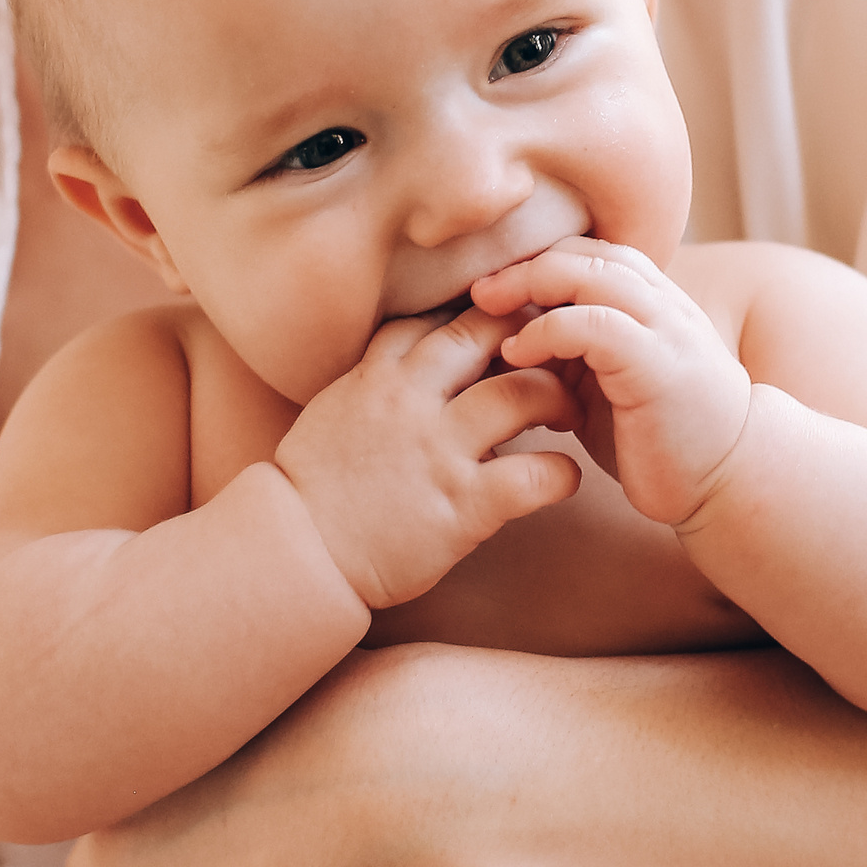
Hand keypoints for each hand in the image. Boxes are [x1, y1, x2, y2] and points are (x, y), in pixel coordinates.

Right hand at [274, 306, 577, 604]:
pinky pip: (532, 477)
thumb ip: (376, 377)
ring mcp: (439, 450)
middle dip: (529, 334)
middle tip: (555, 353)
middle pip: (485, 334)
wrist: (298, 554)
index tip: (508, 324)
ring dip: (556, 395)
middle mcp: (411, 399)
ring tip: (568, 411)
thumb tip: (412, 356)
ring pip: (520, 393)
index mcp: (378, 374)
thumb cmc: (314, 487)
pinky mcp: (461, 504)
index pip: (439, 316)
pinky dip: (561, 473)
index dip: (481, 311)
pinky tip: (565, 477)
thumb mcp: (335, 407)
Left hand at [476, 239, 751, 528]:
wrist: (730, 480)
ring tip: (485, 308)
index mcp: (653, 302)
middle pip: (585, 253)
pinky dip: (548, 330)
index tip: (491, 287)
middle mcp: (663, 304)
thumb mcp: (608, 384)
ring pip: (590, 274)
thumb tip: (505, 343)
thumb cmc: (664, 437)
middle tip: (476, 290)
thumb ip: (574, 354)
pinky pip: (595, 325)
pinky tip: (517, 352)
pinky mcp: (657, 365)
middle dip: (524, 264)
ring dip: (529, 284)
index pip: (589, 253)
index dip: (537, 260)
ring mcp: (664, 329)